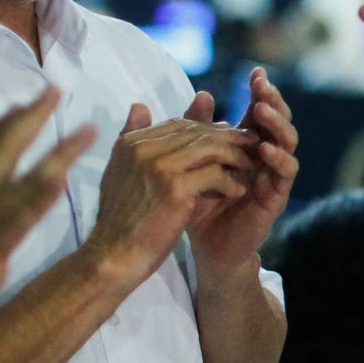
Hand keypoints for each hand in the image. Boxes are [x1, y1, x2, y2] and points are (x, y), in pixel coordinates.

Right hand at [86, 102, 256, 292]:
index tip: (227, 141)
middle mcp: (142, 148)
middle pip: (196, 132)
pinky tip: (238, 191)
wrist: (114, 258)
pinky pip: (215, 173)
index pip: (178, 124)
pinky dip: (230, 181)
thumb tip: (139, 105)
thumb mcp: (121, 172)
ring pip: (210, 148)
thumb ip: (132, 138)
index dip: (207, 130)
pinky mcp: (175, 188)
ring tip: (250, 167)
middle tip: (249, 148)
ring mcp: (158, 166)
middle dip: (226, 138)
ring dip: (234, 156)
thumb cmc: (122, 220)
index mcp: (130, 142)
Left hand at [186, 71, 298, 276]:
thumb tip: (201, 92)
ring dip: (277, 123)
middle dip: (273, 100)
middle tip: (261, 85)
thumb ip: (197, 129)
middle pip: (279, 121)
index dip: (261, 91)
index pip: (260, 111)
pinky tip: (264, 148)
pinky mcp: (276, 196)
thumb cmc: (199, 205)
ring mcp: (273, 176)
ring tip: (261, 109)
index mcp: (248, 145)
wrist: (206, 248)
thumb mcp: (194, 162)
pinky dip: (278, 157)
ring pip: (288, 141)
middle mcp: (266, 157)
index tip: (255, 72)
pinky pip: (286, 172)